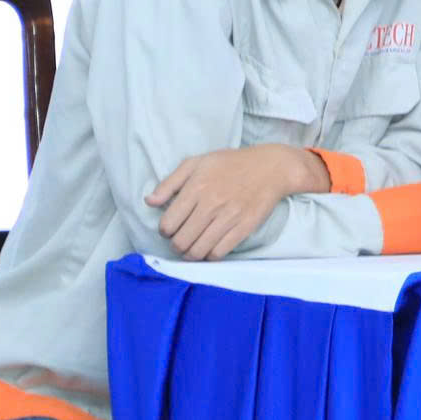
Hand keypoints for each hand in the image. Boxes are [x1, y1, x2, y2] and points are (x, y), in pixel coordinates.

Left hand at [146, 143, 324, 259]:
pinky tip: (210, 249)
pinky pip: (220, 252)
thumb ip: (169, 182)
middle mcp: (211, 204)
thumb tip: (149, 202)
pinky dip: (210, 256)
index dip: (165, 231)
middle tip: (181, 240)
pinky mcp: (245, 227)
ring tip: (192, 248)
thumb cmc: (231, 163)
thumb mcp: (197, 163)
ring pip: (199, 251)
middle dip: (176, 245)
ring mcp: (229, 217)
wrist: (271, 167)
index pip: (168, 224)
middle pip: (181, 241)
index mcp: (196, 188)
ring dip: (191, 254)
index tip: (171, 228)